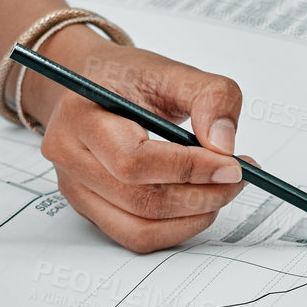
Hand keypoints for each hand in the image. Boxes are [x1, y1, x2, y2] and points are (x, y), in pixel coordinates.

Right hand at [28, 33, 245, 252]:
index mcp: (81, 116)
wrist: (89, 86)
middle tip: (237, 178)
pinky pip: (135, 237)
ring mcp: (75, 189)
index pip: (133, 161)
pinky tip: (198, 204)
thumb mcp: (171, 70)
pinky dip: (176, 228)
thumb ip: (209, 95)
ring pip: (139, 229)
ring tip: (221, 190)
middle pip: (139, 200)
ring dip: (192, 217)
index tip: (233, 166)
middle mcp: (69, 157)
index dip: (189, 170)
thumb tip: (224, 146)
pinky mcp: (90, 209)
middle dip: (201, 195)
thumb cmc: (126, 79)